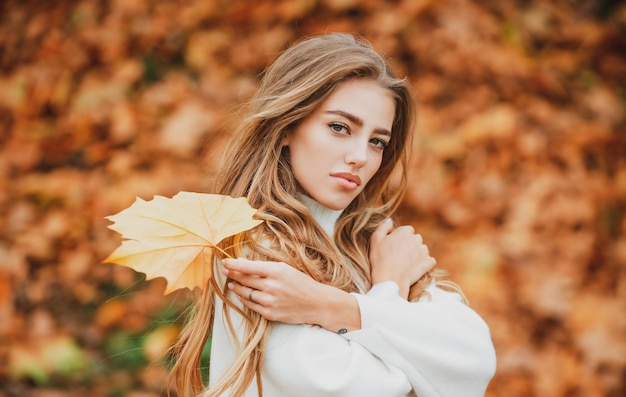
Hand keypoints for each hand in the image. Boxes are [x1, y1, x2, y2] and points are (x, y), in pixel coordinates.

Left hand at [221, 258, 359, 331]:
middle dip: (232, 274)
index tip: (224, 262)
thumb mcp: (286, 269)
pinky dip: (244, 300)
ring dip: (236, 288)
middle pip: (244, 279)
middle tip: (225, 271)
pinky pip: (251, 306)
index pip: (247, 266)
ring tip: (231, 284)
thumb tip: (244, 263)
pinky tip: (242, 295)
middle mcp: (271, 286)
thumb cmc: (302, 283)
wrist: (317, 303)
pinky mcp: (270, 313)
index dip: (233, 264)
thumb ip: (265, 267)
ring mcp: (270, 301)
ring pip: (244, 293)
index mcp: (276, 271)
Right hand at [369, 219, 435, 298]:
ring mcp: (424, 251)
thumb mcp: (376, 240)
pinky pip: (428, 261)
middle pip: (415, 239)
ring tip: (405, 264)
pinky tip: (414, 268)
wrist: (390, 279)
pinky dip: (423, 264)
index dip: (399, 239)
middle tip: (398, 256)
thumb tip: (389, 220)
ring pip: (421, 249)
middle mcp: (417, 238)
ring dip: (416, 254)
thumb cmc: (380, 260)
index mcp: (405, 231)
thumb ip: (383, 227)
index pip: (406, 231)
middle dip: (409, 245)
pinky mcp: (428, 262)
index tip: (393, 247)